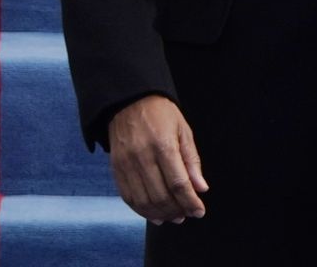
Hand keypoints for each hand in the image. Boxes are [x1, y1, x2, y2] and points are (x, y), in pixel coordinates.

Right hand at [108, 95, 209, 223]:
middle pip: (161, 196)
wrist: (129, 100)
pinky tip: (154, 214)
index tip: (199, 211)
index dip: (190, 202)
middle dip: (177, 210)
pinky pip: (128, 197)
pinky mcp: (116, 168)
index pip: (179, 183)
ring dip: (160, 214)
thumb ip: (192, 161)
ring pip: (144, 201)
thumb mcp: (183, 130)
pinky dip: (142, 210)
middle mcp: (143, 156)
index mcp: (163, 145)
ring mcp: (127, 164)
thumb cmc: (161, 114)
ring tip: (172, 217)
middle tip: (186, 215)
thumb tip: (201, 188)